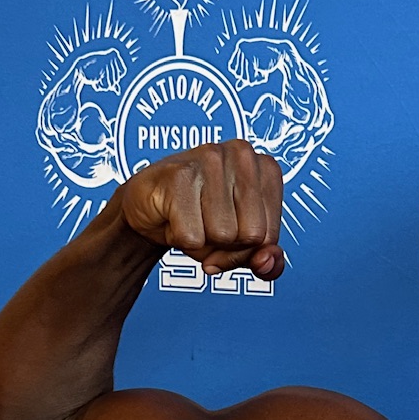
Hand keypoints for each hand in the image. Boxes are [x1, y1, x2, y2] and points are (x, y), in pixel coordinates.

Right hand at [116, 138, 285, 277]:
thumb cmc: (198, 217)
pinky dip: (180, 239)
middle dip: (227, 248)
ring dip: (202, 242)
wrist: (148, 206)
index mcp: (267, 168)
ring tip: (190, 219)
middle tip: (207, 228)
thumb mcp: (241, 243)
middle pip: (251, 236)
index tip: (230, 234)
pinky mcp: (179, 174)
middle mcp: (244, 155)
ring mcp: (211, 159)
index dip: (246, 250)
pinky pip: (192, 236)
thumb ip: (267, 260)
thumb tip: (267, 264)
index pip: (270, 237)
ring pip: (223, 235)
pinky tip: (174, 217)